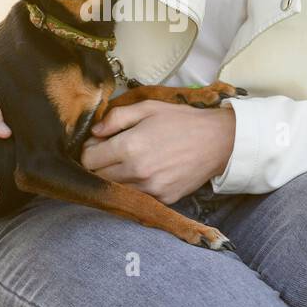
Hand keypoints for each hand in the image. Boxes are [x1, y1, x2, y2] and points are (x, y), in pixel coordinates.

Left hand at [80, 100, 235, 204]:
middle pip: (99, 178)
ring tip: (129, 162)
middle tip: (111, 154)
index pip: (89, 160)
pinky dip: (135, 187)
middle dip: (99, 166)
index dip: (89, 151)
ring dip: (116, 178)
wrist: (218, 141)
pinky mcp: (164, 199)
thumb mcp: (147, 107)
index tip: (98, 145)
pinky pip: (138, 197)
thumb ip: (116, 117)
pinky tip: (146, 172)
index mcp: (129, 146)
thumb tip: (94, 132)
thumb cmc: (181, 120)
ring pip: (116, 190)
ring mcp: (151, 189)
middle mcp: (137, 171)